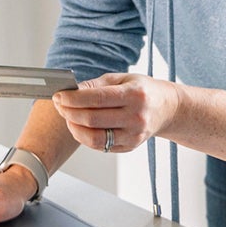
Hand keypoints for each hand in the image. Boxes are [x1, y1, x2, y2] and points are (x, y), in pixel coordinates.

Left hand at [52, 73, 180, 153]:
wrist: (167, 109)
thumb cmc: (142, 90)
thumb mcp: (122, 79)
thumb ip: (95, 85)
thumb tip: (71, 91)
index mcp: (134, 95)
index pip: (97, 99)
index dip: (73, 98)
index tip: (58, 95)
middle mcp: (135, 117)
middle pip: (92, 120)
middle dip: (69, 112)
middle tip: (59, 104)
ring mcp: (133, 135)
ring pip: (94, 138)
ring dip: (74, 127)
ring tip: (68, 116)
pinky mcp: (129, 147)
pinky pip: (100, 146)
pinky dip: (84, 136)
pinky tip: (80, 126)